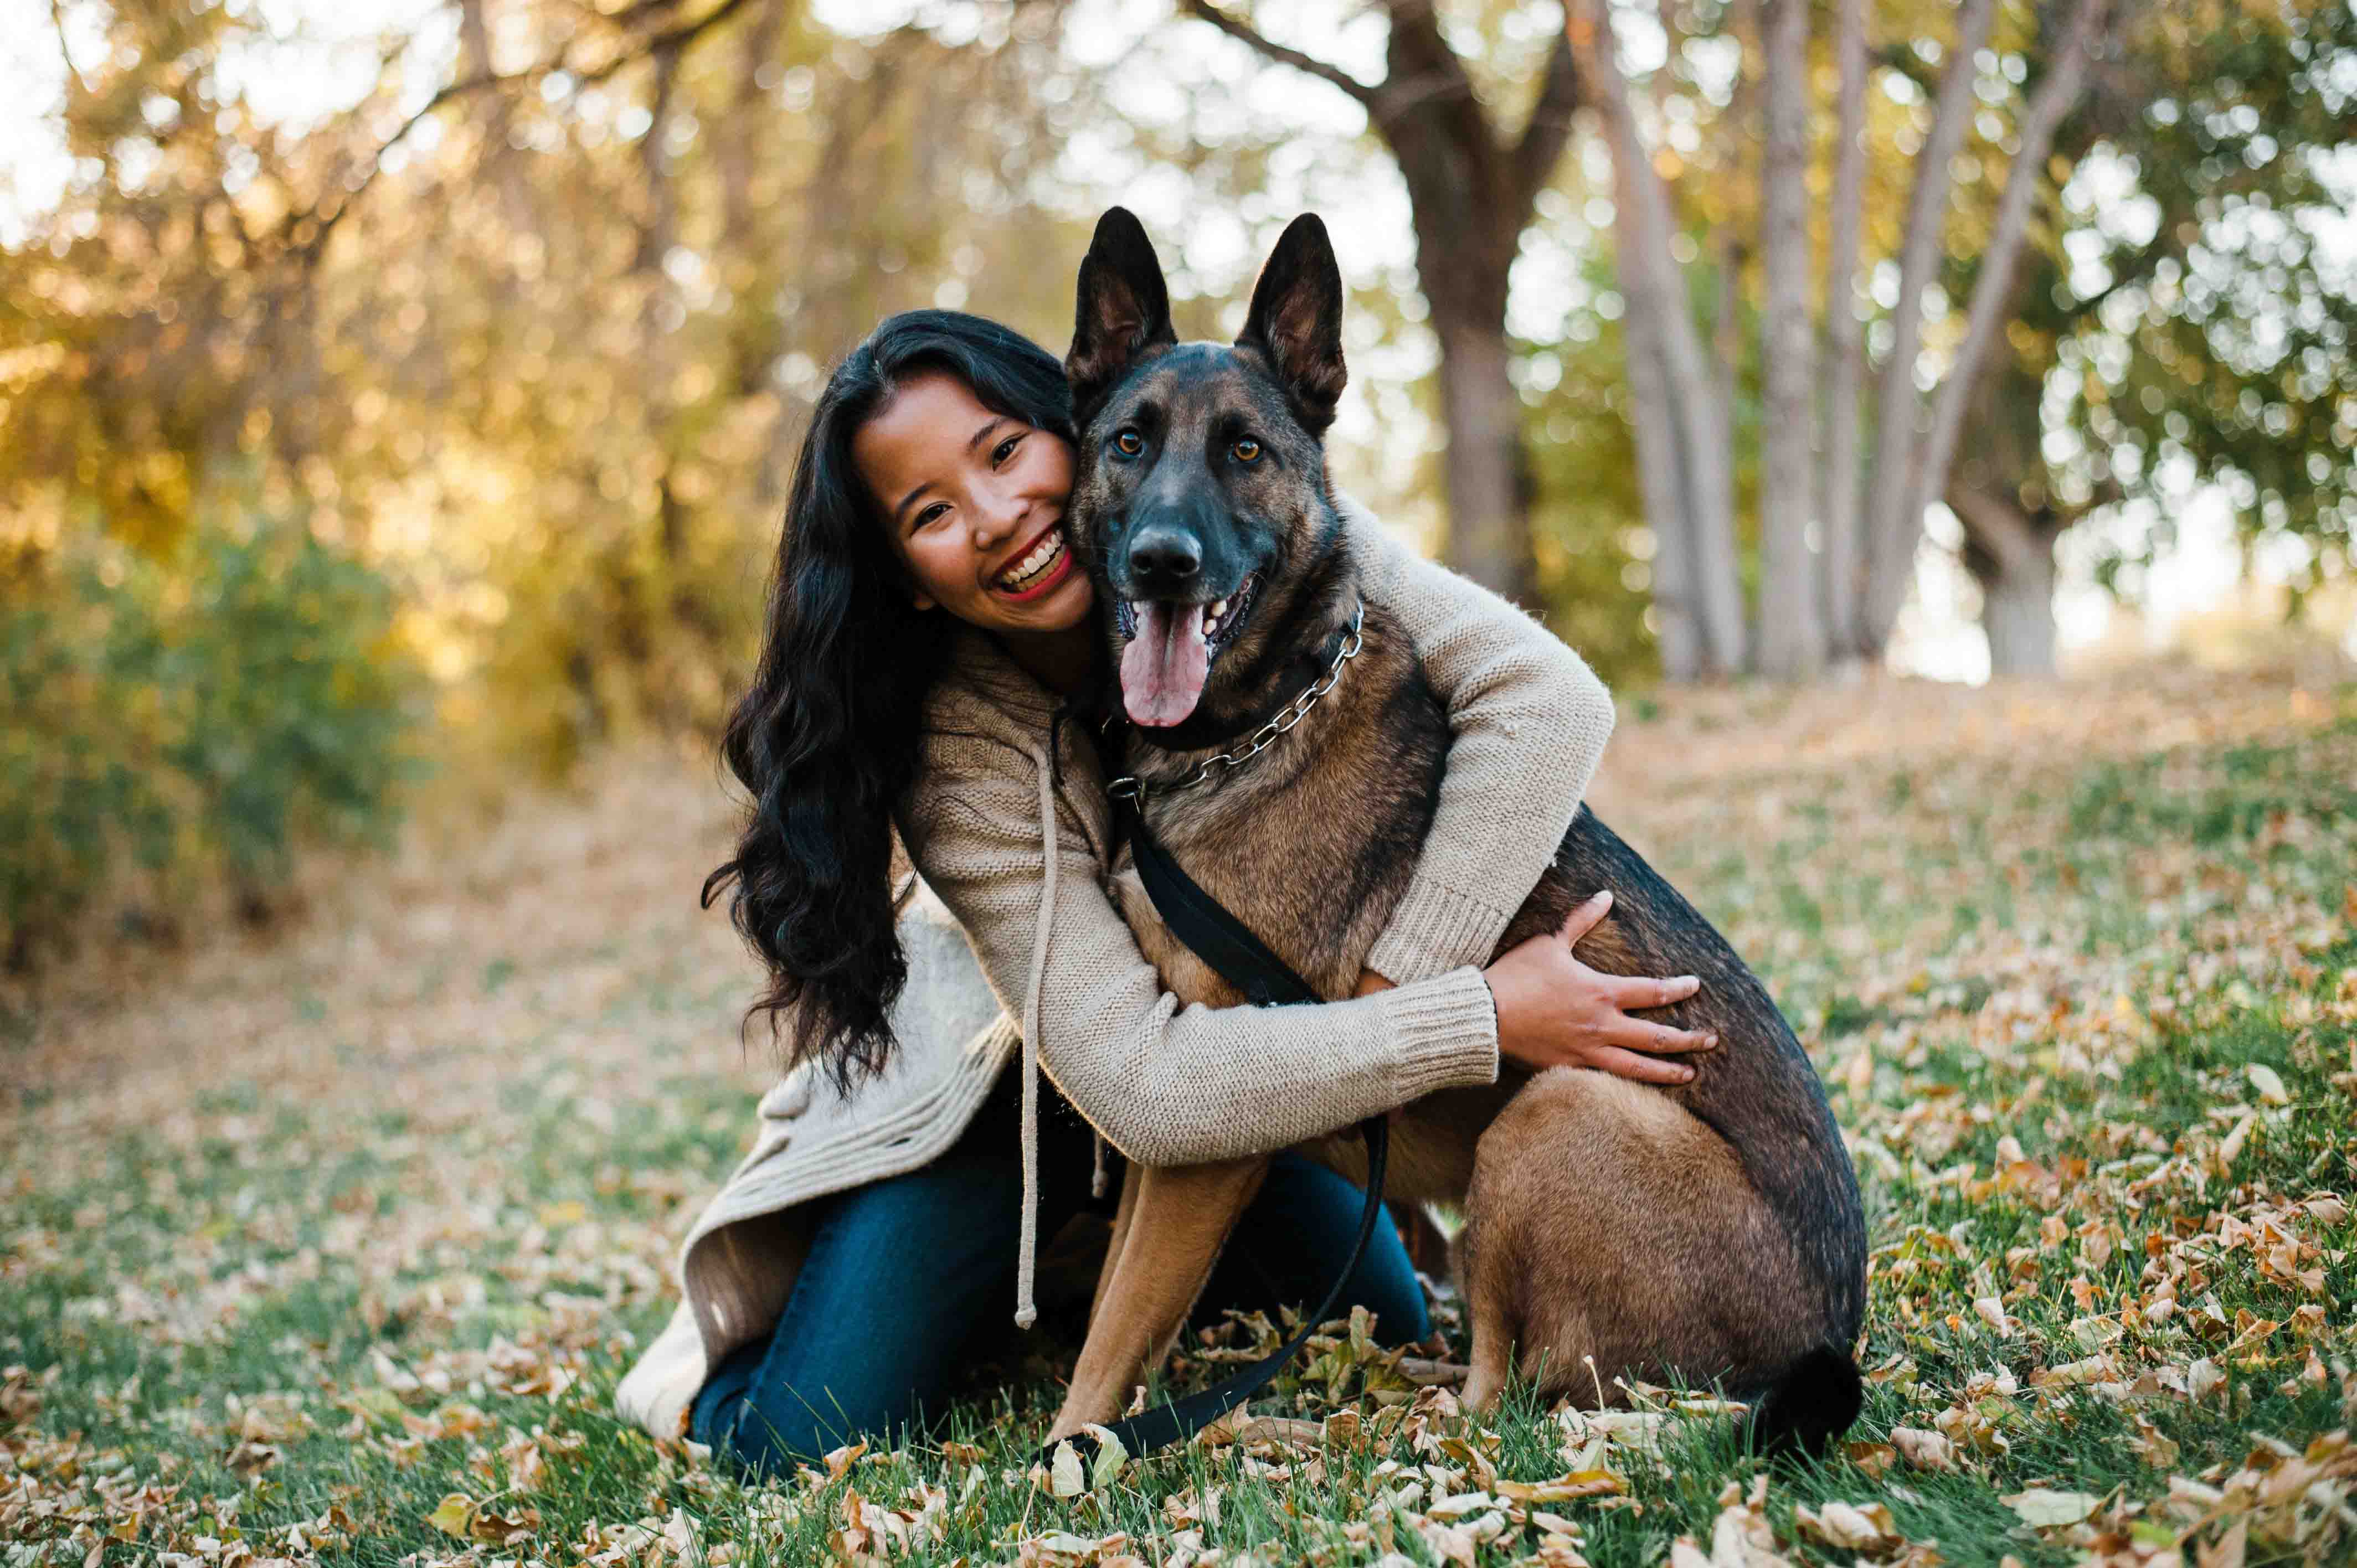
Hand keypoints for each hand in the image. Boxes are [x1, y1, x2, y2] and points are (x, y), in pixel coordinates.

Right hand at [1480, 891, 1716, 1084]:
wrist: (1486, 1015)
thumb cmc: (1517, 975)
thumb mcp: (1550, 942)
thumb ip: (1581, 920)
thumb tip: (1605, 895)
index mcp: (1601, 992)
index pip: (1653, 992)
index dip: (1678, 989)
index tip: (1695, 986)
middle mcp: (1602, 1025)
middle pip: (1658, 1036)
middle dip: (1689, 1039)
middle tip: (1711, 1040)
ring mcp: (1588, 1051)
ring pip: (1639, 1066)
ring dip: (1669, 1070)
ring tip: (1690, 1072)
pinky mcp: (1570, 1068)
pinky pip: (1608, 1079)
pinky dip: (1630, 1083)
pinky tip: (1640, 1086)